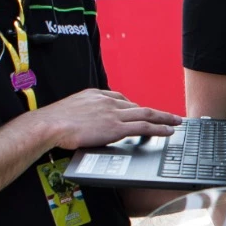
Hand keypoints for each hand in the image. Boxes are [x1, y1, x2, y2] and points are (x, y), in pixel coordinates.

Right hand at [31, 89, 181, 150]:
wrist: (49, 125)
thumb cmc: (54, 121)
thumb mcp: (70, 109)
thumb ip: (83, 112)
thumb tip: (84, 121)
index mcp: (96, 95)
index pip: (121, 99)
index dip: (134, 106)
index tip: (142, 111)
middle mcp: (108, 102)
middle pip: (138, 106)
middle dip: (155, 111)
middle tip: (170, 115)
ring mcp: (114, 114)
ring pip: (146, 114)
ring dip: (164, 118)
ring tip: (176, 121)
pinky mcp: (116, 127)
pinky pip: (143, 127)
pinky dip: (159, 128)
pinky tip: (168, 131)